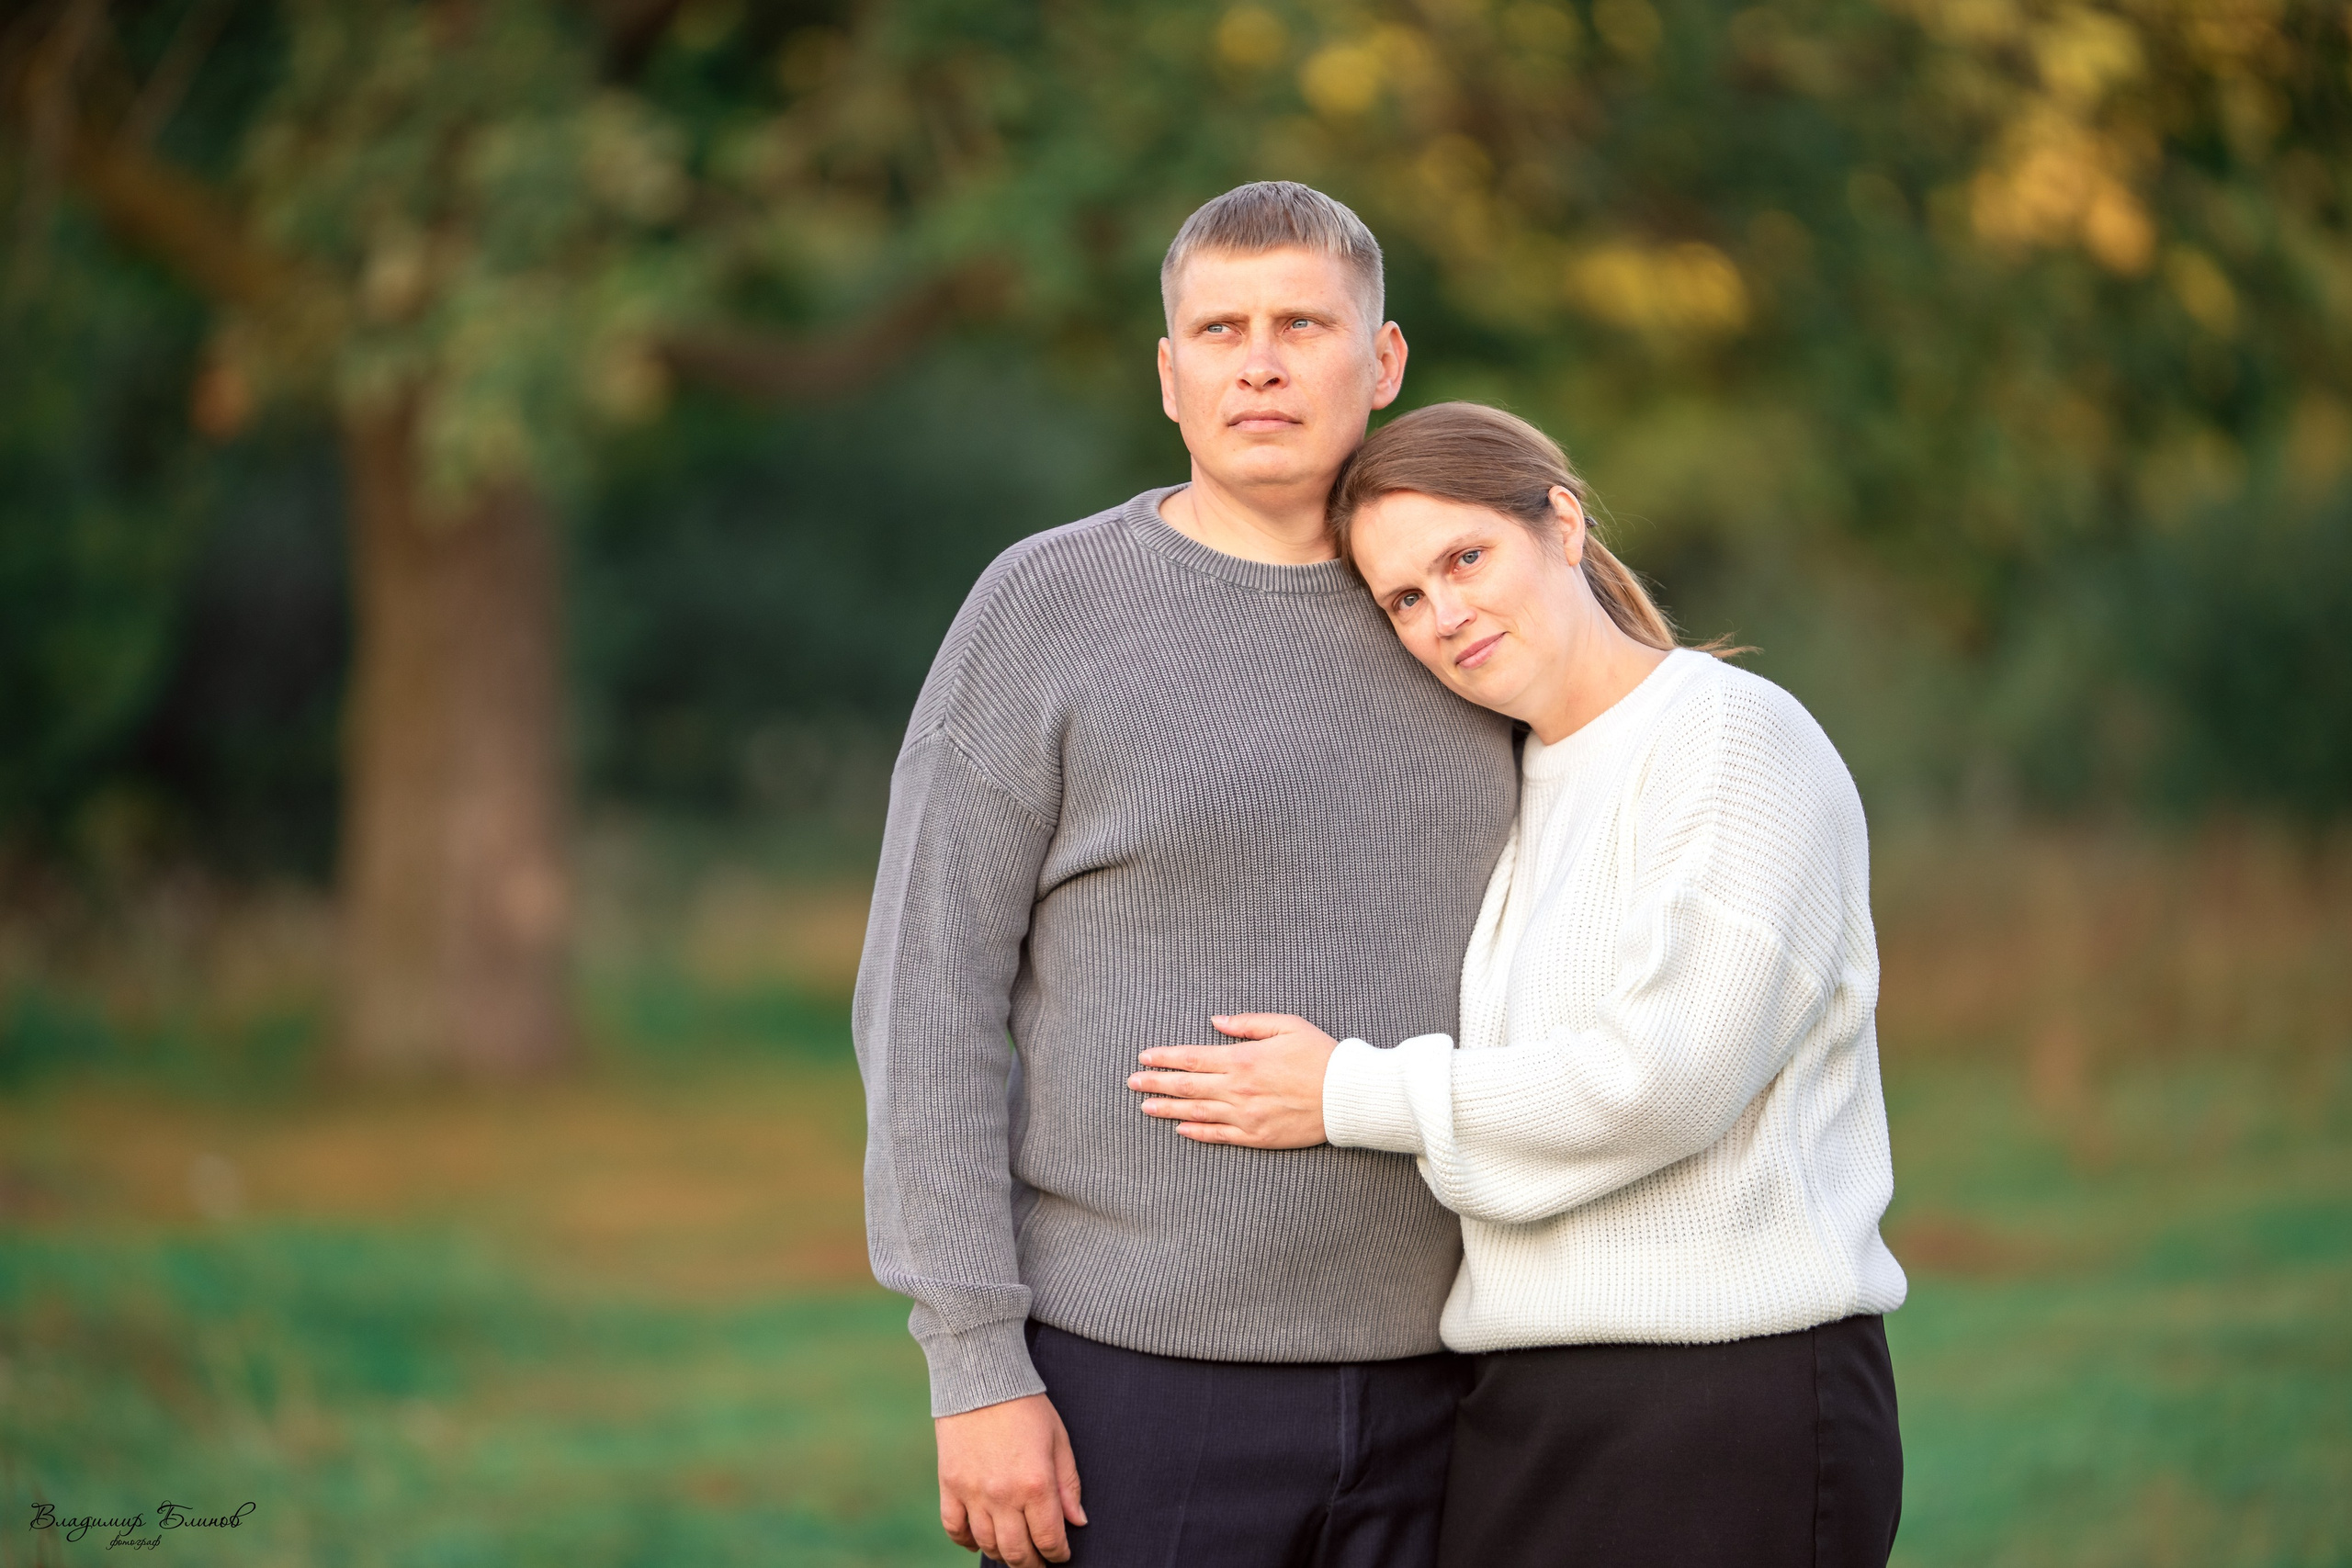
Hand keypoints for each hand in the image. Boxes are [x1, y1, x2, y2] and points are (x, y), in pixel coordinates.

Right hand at [935, 1393, 1085, 1563]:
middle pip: (1018, 1551)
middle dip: (1032, 1564)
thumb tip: (1078, 1522)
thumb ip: (1069, 1484)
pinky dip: (966, 1541)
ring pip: (988, 1544)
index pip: (1049, 1539)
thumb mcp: (1058, 1440)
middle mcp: (1004, 1495)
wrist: (981, 1378)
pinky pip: (954, 1528)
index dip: (1058, 1554)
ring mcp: (973, 1492)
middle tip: (1039, 1563)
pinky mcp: (949, 1485)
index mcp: (1036, 1483)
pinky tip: (978, 1541)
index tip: (1061, 1555)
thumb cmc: (1026, 1406)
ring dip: (1003, 1554)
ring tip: (1014, 1551)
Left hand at [1129, 1013, 1339, 1147]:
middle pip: (1186, 1086)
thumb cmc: (1320, 1055)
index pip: (1192, 1058)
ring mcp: (1246, 1115)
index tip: (1144, 1057)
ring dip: (1168, 1109)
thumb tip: (1216, 1022)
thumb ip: (1248, 1023)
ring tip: (1145, 1106)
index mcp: (1243, 1059)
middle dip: (1156, 1083)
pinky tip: (1180, 1129)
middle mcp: (1238, 1089)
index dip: (1165, 1058)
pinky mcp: (1257, 1136)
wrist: (1347, 1095)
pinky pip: (1219, 1135)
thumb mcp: (1287, 1025)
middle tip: (1131, 1082)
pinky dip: (1197, 1132)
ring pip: (1197, 1113)